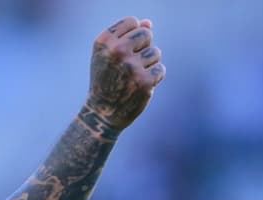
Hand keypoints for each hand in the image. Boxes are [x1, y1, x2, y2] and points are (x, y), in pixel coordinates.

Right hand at [86, 16, 165, 131]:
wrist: (101, 114)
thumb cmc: (106, 81)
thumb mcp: (108, 56)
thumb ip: (126, 36)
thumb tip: (148, 23)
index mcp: (104, 41)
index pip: (132, 21)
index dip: (132, 36)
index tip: (123, 52)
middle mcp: (117, 51)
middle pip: (146, 34)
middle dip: (142, 48)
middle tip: (128, 66)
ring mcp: (131, 66)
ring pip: (155, 52)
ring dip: (148, 64)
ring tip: (133, 78)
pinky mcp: (145, 81)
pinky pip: (160, 69)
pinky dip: (153, 78)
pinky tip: (139, 87)